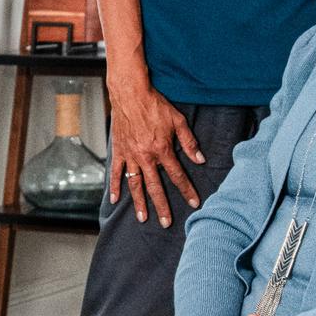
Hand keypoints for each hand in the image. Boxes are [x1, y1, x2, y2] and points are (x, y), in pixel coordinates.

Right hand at [105, 72, 203, 223]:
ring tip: (143, 218)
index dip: (187, 190)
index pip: (177, 175)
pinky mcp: (118, 151)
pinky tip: (115, 199)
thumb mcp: (178, 121)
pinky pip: (116, 172)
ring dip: (139, 203)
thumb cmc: (155, 104)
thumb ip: (189, 142)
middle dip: (162, 206)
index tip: (194, 203)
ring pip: (135, 184)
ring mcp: (130, 156)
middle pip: (155, 187)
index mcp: (162, 150)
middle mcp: (145, 157)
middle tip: (166, 222)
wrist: (130, 93)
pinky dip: (115, 186)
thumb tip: (200, 159)